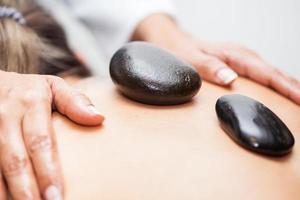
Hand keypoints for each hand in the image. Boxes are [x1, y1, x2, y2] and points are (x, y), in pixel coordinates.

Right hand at [0, 71, 103, 199]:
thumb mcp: (54, 86)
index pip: (41, 142)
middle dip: (28, 190)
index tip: (57, 195)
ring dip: (9, 193)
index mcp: (31, 103)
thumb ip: (75, 101)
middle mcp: (7, 116)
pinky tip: (7, 199)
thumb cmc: (30, 90)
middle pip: (16, 160)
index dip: (47, 171)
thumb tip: (99, 118)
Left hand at [132, 14, 299, 104]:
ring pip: (271, 72)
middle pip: (274, 72)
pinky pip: (263, 73)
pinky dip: (275, 82)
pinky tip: (282, 90)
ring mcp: (242, 58)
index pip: (265, 72)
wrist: (176, 44)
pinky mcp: (240, 63)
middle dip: (293, 86)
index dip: (284, 85)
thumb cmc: (182, 52)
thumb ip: (209, 68)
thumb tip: (231, 78)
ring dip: (287, 85)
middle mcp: (242, 55)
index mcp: (233, 54)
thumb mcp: (191, 59)